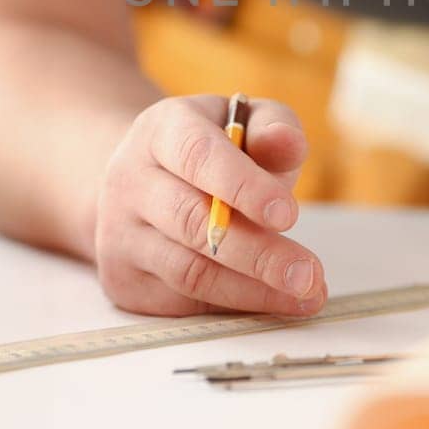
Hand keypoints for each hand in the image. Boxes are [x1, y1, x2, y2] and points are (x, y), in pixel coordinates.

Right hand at [94, 95, 326, 316]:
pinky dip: (233, 306)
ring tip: (305, 294)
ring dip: (251, 290)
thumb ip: (273, 129)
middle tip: (308, 274)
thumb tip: (289, 144)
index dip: (243, 186)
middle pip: (192, 223)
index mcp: (161, 130)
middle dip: (257, 253)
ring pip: (188, 272)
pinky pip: (183, 302)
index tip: (288, 215)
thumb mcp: (244, 122)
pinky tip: (272, 301)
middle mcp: (130, 181)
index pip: (198, 156)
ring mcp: (120, 234)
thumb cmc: (211, 151)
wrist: (144, 181)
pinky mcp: (125, 280)